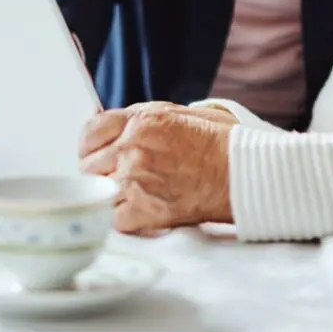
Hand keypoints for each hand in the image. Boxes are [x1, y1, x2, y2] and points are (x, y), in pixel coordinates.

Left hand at [78, 102, 234, 233]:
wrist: (244, 173)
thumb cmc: (220, 142)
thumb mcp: (177, 113)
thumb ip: (141, 119)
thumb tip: (114, 128)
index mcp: (140, 121)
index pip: (89, 133)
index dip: (90, 145)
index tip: (97, 153)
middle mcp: (133, 148)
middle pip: (88, 166)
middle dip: (100, 172)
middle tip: (118, 177)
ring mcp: (136, 180)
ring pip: (97, 192)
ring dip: (109, 196)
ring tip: (131, 196)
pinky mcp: (145, 211)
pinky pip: (113, 219)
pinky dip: (121, 219)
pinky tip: (137, 212)